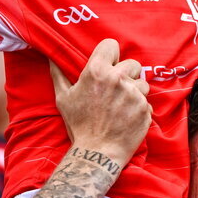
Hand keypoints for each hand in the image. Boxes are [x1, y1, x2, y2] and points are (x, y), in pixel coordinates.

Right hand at [49, 39, 151, 164]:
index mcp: (97, 72)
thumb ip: (59, 74)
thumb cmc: (78, 125)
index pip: (111, 45)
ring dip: (135, 91)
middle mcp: (118, 79)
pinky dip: (139, 107)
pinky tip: (127, 116)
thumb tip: (52, 57)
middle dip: (126, 73)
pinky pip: (146, 101)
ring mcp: (134, 93)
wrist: (97, 152)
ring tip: (121, 105)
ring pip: (142, 83)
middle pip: (132, 64)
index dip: (110, 54)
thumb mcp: (63, 98)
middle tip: (116, 88)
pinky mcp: (145, 108)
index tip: (109, 62)